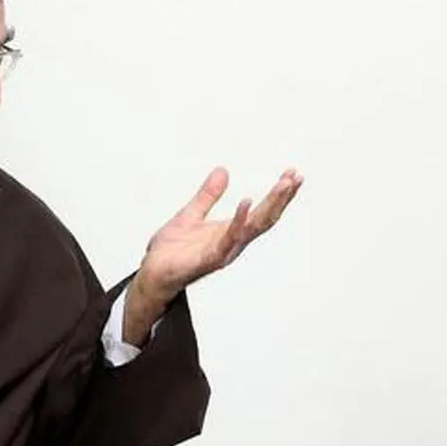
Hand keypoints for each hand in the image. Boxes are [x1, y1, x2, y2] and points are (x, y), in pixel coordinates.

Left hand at [124, 167, 302, 340]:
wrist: (151, 274)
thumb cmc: (171, 252)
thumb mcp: (191, 214)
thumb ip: (208, 195)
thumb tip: (223, 171)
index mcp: (231, 232)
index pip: (262, 212)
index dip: (279, 195)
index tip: (293, 175)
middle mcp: (233, 243)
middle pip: (265, 218)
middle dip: (281, 198)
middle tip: (295, 177)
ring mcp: (223, 252)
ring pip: (252, 228)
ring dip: (269, 205)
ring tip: (282, 185)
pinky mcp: (207, 260)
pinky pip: (227, 240)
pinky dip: (239, 222)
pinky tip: (246, 203)